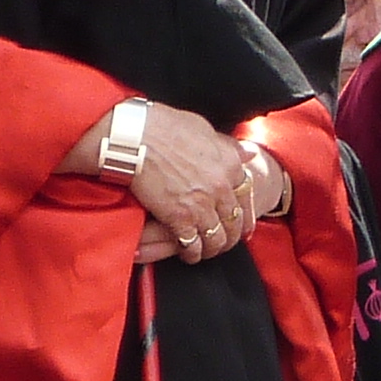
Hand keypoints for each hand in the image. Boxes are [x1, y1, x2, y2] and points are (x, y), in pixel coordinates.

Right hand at [75, 99, 254, 260]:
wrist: (133, 136)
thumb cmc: (162, 126)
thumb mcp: (203, 128)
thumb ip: (227, 146)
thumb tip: (248, 153)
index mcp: (229, 163)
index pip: (248, 195)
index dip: (246, 214)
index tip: (243, 225)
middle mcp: (221, 186)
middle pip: (235, 222)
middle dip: (231, 236)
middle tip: (223, 241)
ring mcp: (202, 204)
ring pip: (217, 238)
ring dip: (212, 248)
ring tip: (205, 251)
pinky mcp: (179, 218)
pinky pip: (192, 245)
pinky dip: (191, 253)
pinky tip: (187, 254)